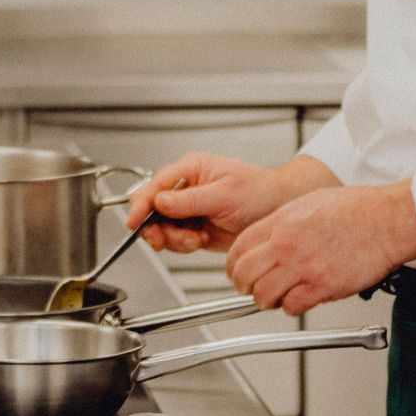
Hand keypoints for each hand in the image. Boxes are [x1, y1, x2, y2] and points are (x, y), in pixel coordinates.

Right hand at [123, 152, 335, 253]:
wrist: (280, 209)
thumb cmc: (260, 192)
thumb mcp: (224, 194)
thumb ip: (189, 200)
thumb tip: (159, 202)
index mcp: (190, 170)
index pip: (154, 186)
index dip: (141, 205)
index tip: (134, 222)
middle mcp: (185, 188)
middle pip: (152, 210)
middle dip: (157, 227)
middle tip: (165, 240)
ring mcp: (189, 209)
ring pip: (163, 228)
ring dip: (174, 239)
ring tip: (195, 240)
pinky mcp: (195, 228)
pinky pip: (176, 240)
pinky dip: (183, 245)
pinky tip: (200, 241)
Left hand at [223, 181, 415, 316]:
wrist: (388, 220)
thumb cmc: (358, 208)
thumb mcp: (309, 203)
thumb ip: (285, 222)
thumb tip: (271, 237)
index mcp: (281, 222)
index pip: (239, 248)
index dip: (233, 265)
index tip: (237, 273)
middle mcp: (287, 244)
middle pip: (244, 274)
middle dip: (243, 286)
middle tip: (250, 290)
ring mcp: (303, 266)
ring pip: (263, 295)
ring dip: (266, 301)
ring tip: (275, 299)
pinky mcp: (322, 286)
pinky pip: (292, 307)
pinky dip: (292, 308)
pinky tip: (300, 301)